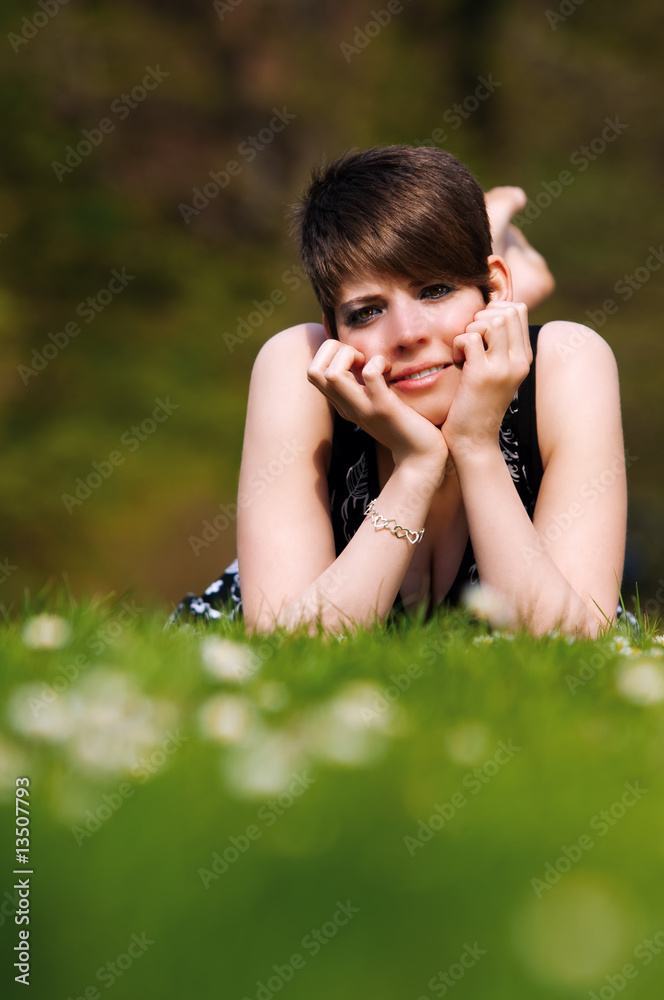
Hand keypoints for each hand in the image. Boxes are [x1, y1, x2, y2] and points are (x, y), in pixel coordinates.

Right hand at [307, 339, 448, 471]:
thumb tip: (362, 357)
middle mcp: (346, 406)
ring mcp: (363, 408)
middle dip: (334, 350)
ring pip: (331, 374)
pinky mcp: (384, 408)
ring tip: (372, 363)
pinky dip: (378, 362)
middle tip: (361, 358)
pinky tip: (390, 370)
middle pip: (313, 371)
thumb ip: (363, 386)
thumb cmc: (402, 426)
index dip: (330, 354)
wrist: (419, 457)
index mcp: (342, 404)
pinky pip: (370, 375)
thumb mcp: (374, 404)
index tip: (356, 359)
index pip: (313, 372)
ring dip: (350, 355)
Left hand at [442, 300, 531, 456]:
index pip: (517, 310)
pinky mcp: (482, 375)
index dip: (493, 310)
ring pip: (491, 321)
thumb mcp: (495, 373)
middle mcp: (519, 361)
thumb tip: (487, 316)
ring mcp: (503, 368)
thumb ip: (497, 347)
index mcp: (524, 358)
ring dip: (470, 329)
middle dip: (481, 317)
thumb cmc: (477, 404)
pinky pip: (469, 337)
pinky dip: (457, 344)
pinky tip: (456, 362)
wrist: (473, 441)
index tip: (479, 333)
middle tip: (469, 341)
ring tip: (464, 352)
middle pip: (506, 311)